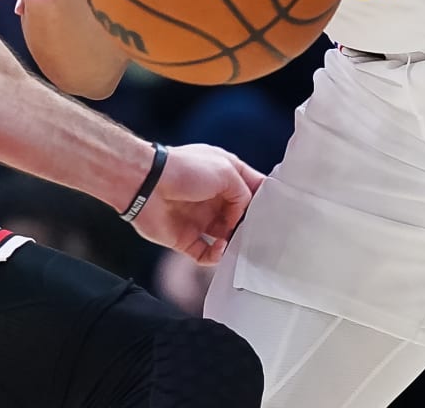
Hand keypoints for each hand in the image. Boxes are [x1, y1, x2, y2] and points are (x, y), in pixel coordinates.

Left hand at [131, 144, 264, 265]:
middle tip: (262, 236)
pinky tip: (221, 250)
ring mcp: (200, 218)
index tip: (278, 213)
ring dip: (235, 243)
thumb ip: (244, 193)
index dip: (265, 199)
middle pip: (241, 216)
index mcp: (224, 174)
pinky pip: (206, 254)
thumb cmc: (184, 170)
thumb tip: (243, 215)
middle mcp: (214, 197)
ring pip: (226, 237)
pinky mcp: (186, 238)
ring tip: (242, 246)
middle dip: (251, 226)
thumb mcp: (226, 171)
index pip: (252, 187)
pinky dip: (216, 256)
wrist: (146, 184)